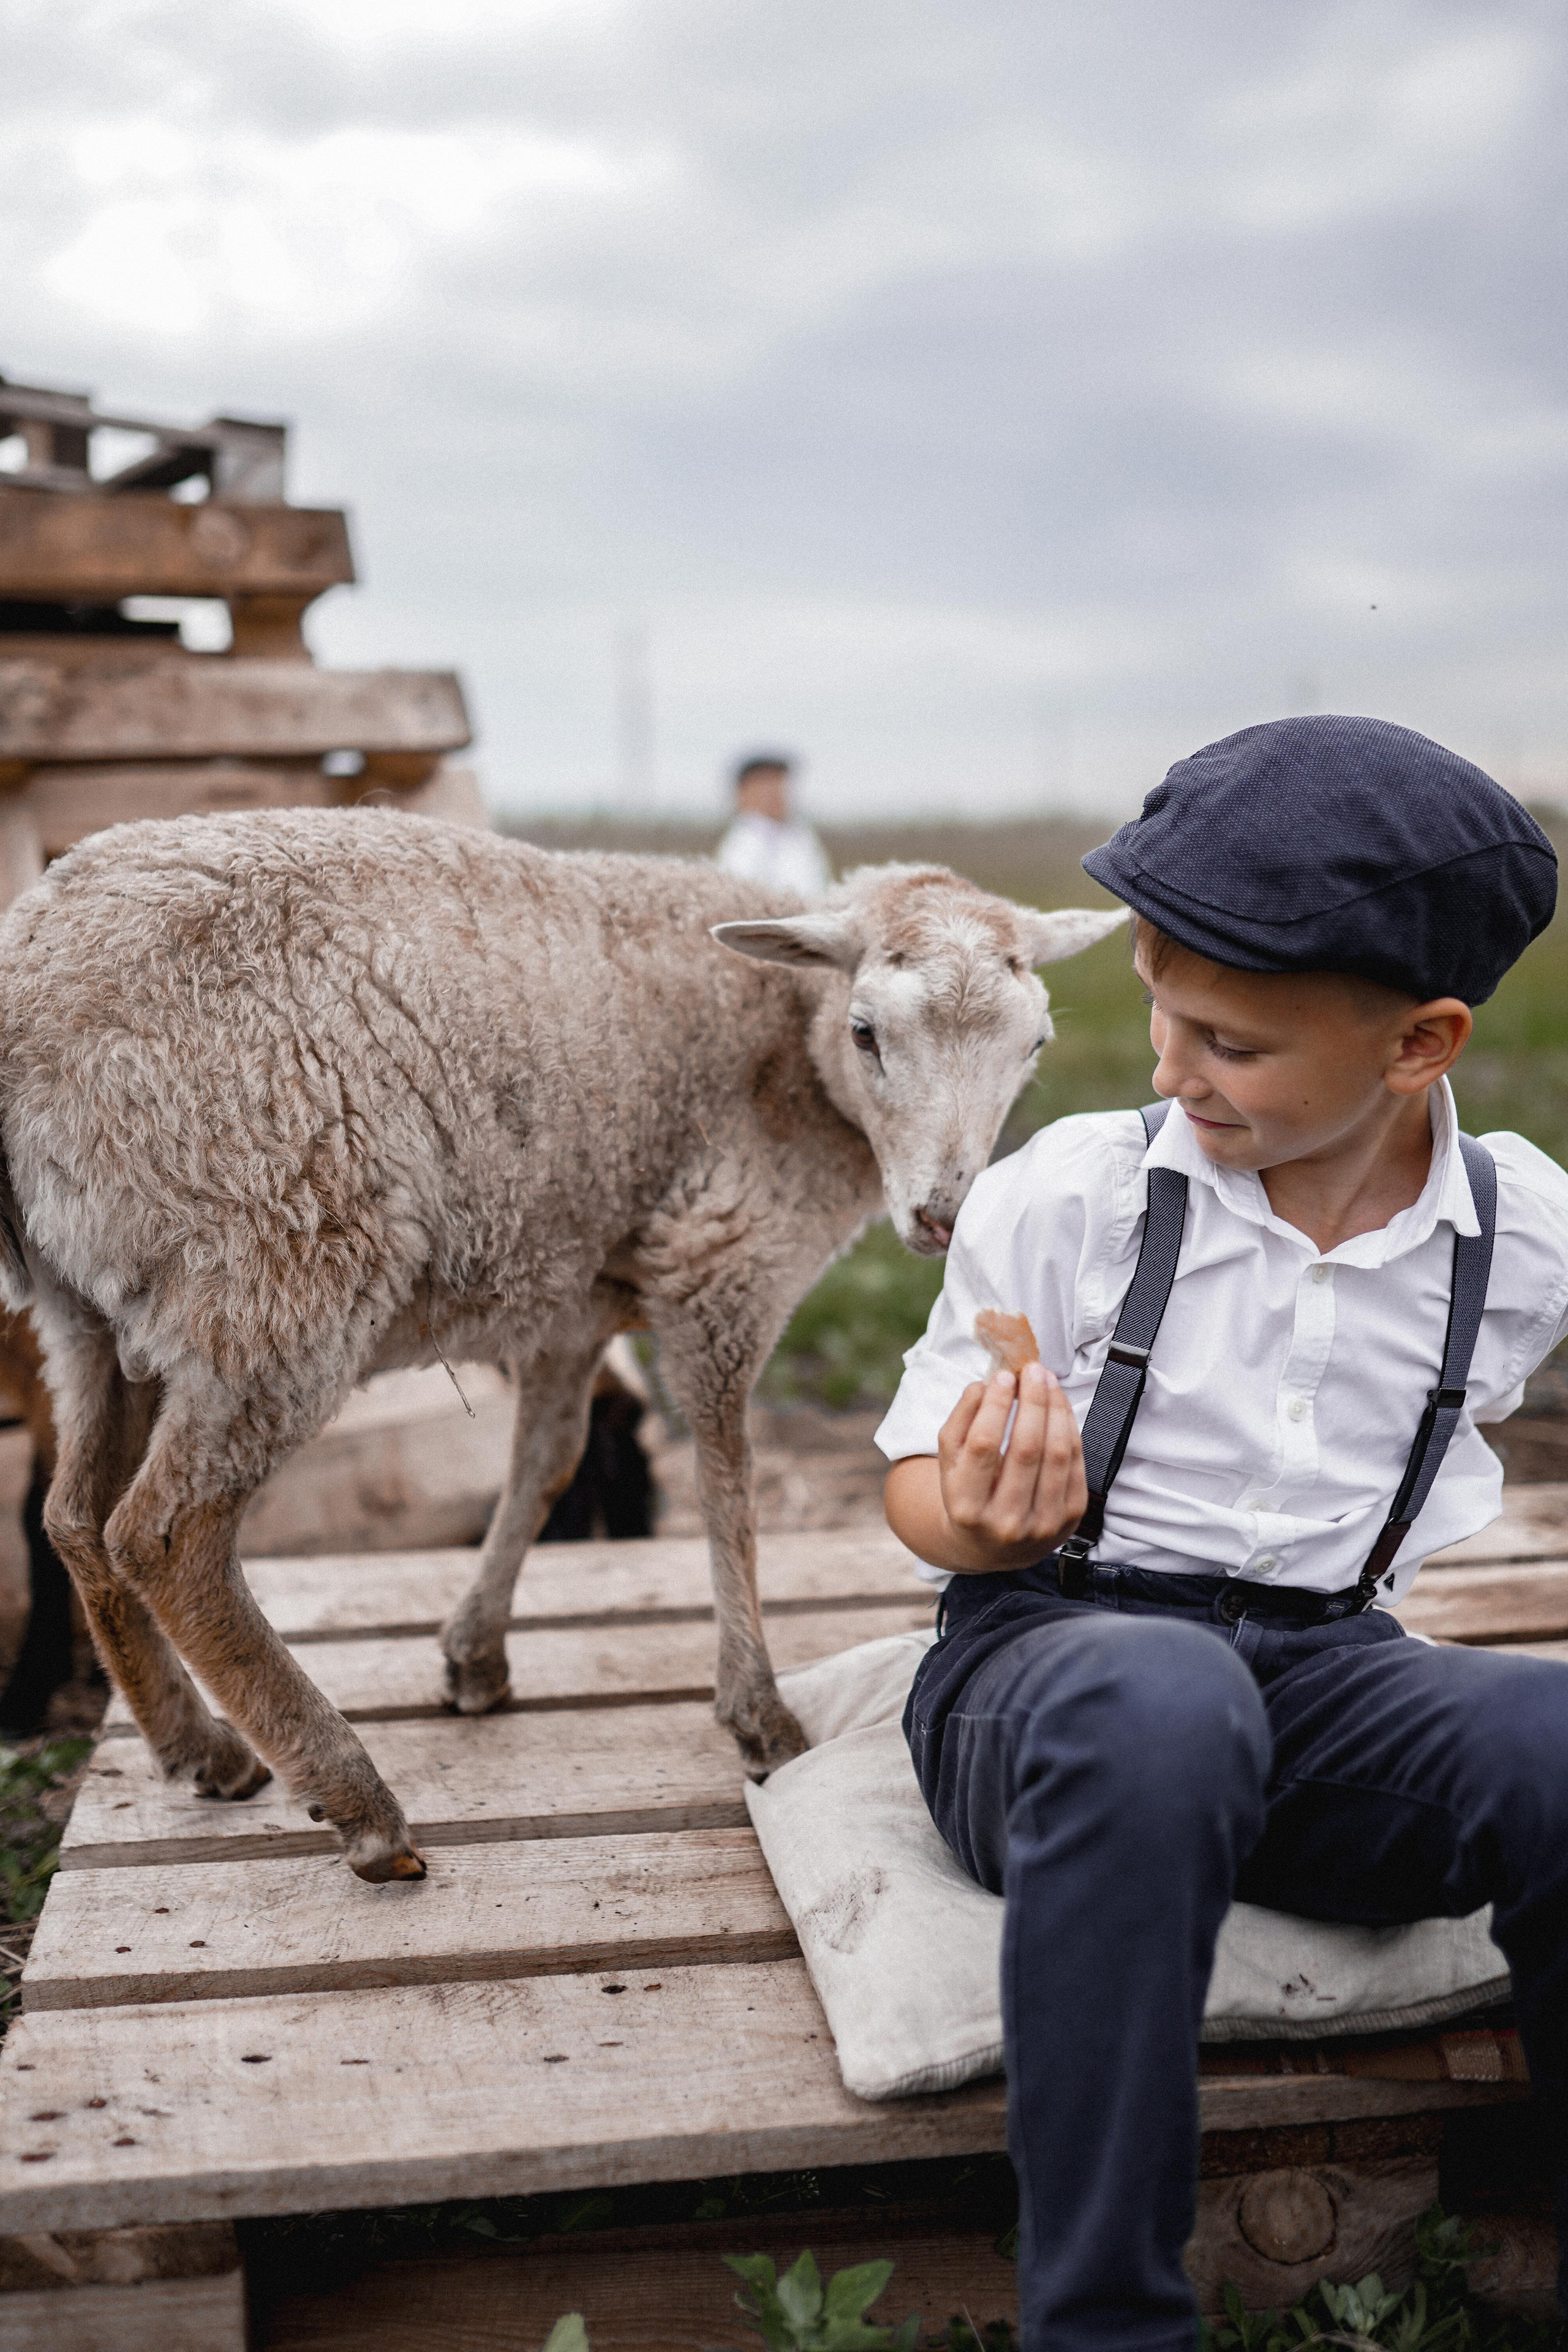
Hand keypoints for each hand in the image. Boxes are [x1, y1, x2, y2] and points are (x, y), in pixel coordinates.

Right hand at [936, 1362, 1087, 1571]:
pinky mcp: (1070, 1519)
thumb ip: (961, 1420)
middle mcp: (1006, 1522)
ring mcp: (1042, 1524)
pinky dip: (1070, 1429)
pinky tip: (1060, 1407)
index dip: (995, 1406)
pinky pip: (1076, 1464)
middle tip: (1033, 1370)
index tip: (1003, 1376)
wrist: (992, 1546)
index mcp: (967, 1507)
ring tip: (1048, 1381)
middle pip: (1026, 1448)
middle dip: (1032, 1401)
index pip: (984, 1446)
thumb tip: (986, 1384)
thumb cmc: (968, 1492)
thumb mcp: (950, 1461)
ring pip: (1057, 1454)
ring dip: (1056, 1409)